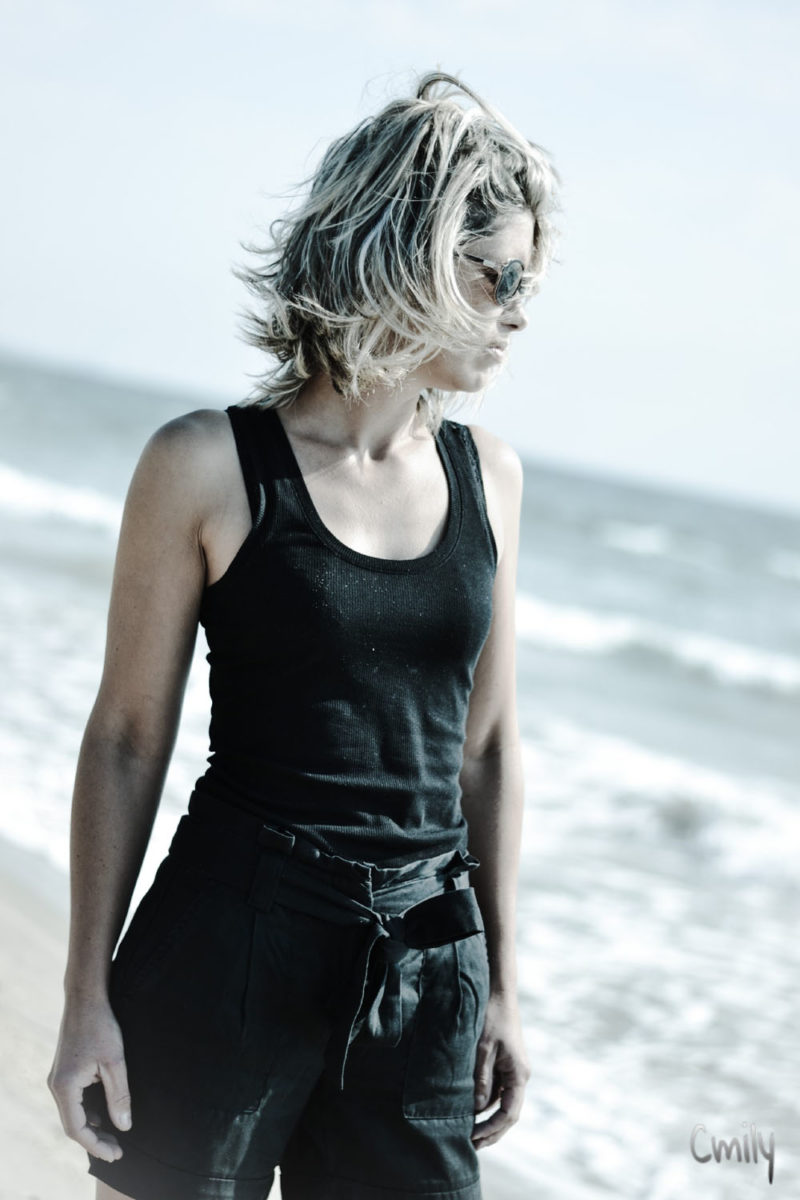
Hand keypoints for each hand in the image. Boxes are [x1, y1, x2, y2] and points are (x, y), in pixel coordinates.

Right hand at [47, 995, 131, 1162]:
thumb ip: (119, 1095)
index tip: (116, 1153)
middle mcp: (56, 1086)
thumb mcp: (115, 1062)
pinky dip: (88, 1112)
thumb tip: (124, 1126)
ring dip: (91, 1127)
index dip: (96, 1145)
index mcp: (65, 1086)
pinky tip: (104, 1115)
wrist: (85, 997)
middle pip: (72, 1124)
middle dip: (95, 1140)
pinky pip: (73, 1101)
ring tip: (113, 1137)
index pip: (77, 1128)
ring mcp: (58, 1079)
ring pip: (72, 1113)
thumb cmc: (101, 1026)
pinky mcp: (64, 1072)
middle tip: (118, 1150)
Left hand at [471, 990, 529, 1148]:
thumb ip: (481, 1079)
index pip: (509, 1113)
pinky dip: (483, 1101)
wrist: (499, 993)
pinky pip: (495, 1089)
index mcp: (519, 1074)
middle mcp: (519, 1076)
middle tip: (471, 1146)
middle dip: (491, 1131)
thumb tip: (476, 1109)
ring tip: (465, 1130)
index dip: (493, 1129)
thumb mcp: (483, 1049)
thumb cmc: (492, 1018)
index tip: (474, 1138)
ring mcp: (512, 1070)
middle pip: (507, 1113)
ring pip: (500, 1102)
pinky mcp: (504, 1064)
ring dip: (485, 1116)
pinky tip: (469, 1108)